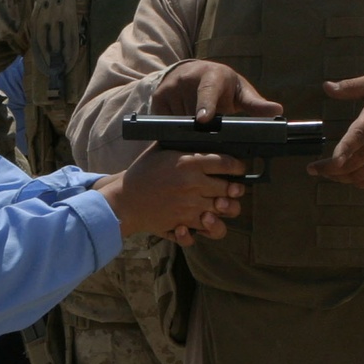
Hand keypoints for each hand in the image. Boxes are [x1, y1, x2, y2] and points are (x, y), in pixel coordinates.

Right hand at [95, 145, 246, 243]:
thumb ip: (180, 143)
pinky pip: (207, 230)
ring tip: (220, 205)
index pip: (226, 162)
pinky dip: (209, 228)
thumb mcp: (159, 150)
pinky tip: (204, 222)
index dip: (238, 166)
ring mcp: (190, 207)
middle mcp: (194, 185)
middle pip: (231, 188)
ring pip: (224, 211)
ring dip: (227, 208)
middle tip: (232, 188)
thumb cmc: (142, 174)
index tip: (239, 168)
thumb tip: (196, 133)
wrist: (124, 201)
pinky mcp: (184, 224)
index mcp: (189, 163)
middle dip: (235, 188)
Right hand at [152, 59, 282, 121]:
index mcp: (211, 75)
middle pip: (194, 115)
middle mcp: (187, 79)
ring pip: (180, 122)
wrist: (192, 73)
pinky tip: (185, 124)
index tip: (204, 119)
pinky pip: (167, 123)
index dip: (206, 106)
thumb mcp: (239, 91)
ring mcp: (170, 89)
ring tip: (198, 125)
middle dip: (203, 128)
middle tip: (211, 129)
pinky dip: (176, 129)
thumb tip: (277, 111)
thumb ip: (255, 104)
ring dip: (190, 130)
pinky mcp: (158, 99)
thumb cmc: (222, 85)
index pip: (207, 92)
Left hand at [307, 75, 363, 186]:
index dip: (345, 149)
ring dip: (341, 177)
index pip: (359, 135)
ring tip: (327, 172)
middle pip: (355, 161)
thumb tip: (326, 86)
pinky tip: (347, 177)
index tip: (332, 160)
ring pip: (362, 174)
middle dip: (330, 169)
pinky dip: (358, 183)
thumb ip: (351, 86)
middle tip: (313, 170)